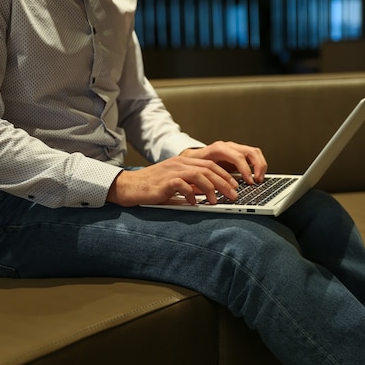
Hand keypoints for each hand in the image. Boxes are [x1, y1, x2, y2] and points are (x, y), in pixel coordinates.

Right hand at [106, 155, 238, 206]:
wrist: (130, 186)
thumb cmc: (153, 187)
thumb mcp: (175, 183)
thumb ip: (191, 185)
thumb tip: (207, 194)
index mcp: (184, 161)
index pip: (210, 164)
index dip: (225, 175)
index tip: (234, 186)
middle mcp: (180, 163)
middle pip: (209, 169)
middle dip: (224, 182)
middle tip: (234, 195)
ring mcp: (172, 171)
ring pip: (199, 175)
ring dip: (211, 188)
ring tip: (216, 201)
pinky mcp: (164, 181)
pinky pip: (183, 185)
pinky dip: (191, 194)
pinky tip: (194, 203)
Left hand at [179, 141, 267, 184]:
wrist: (192, 158)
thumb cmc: (195, 165)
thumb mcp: (199, 171)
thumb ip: (208, 178)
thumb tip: (216, 190)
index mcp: (219, 149)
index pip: (238, 157)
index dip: (245, 169)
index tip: (249, 182)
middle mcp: (229, 146)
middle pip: (251, 152)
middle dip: (257, 167)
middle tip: (257, 181)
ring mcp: (235, 149)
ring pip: (255, 152)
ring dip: (260, 166)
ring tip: (259, 179)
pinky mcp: (239, 154)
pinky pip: (253, 156)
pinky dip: (258, 165)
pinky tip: (256, 176)